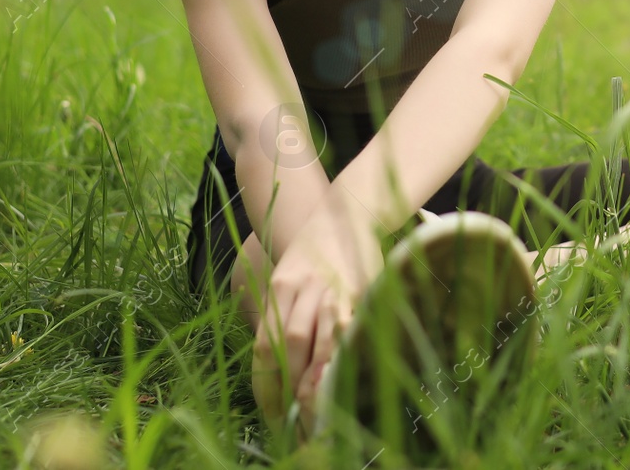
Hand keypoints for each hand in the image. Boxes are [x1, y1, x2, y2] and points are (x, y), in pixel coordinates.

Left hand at [251, 207, 383, 432]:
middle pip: (290, 344)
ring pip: (319, 339)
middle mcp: (304, 287)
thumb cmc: (315, 256)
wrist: (347, 212)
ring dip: (315, 377)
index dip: (267, 383)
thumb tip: (279, 370)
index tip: (270, 411)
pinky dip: (343, 353)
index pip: (267, 344)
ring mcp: (334, 288)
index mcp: (280, 287)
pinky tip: (341, 373)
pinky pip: (349, 328)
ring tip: (314, 406)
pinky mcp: (362, 290)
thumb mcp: (289, 280)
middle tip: (291, 417)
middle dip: (288, 386)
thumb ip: (283, 319)